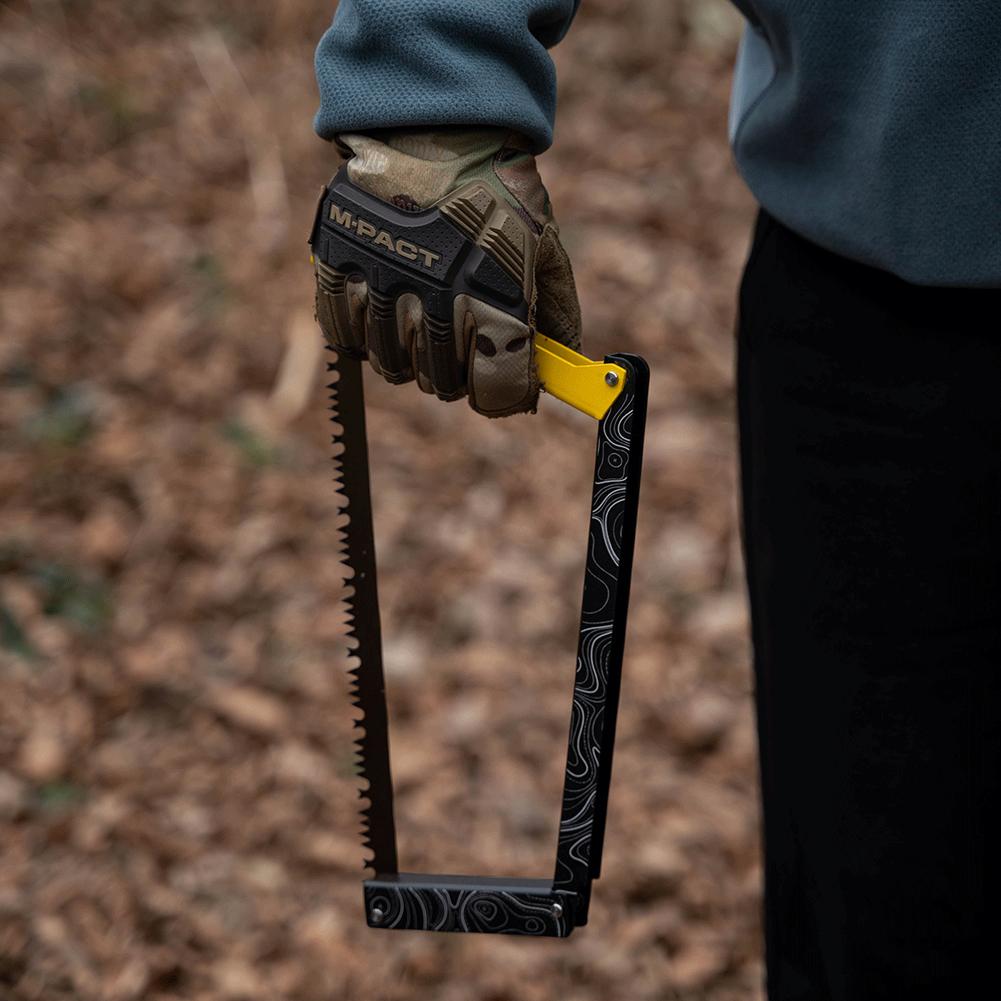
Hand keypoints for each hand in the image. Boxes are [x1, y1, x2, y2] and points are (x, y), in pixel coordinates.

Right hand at [312, 129, 580, 416]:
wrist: (436, 116)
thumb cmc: (498, 184)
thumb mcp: (544, 240)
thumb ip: (556, 306)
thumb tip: (564, 359)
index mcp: (497, 297)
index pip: (497, 390)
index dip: (505, 398)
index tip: (508, 391)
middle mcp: (439, 298)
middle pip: (441, 384)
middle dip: (458, 377)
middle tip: (463, 355)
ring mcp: (385, 281)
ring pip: (391, 365)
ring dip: (409, 358)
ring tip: (422, 329)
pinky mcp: (341, 262)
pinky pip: (343, 333)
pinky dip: (362, 336)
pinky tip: (382, 315)